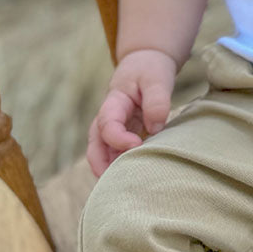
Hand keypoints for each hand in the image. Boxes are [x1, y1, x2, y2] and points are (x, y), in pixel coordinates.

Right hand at [86, 49, 177, 176]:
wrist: (146, 63)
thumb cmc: (150, 70)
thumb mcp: (157, 78)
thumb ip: (157, 100)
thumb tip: (155, 127)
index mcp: (114, 102)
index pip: (107, 125)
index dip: (118, 139)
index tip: (137, 145)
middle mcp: (107, 118)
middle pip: (95, 146)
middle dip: (101, 166)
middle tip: (117, 183)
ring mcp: (113, 129)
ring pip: (102, 154)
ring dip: (109, 170)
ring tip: (124, 187)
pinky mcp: (122, 136)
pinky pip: (115, 154)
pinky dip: (119, 167)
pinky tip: (133, 179)